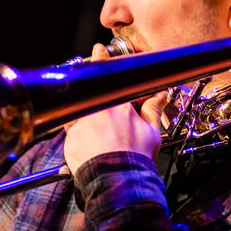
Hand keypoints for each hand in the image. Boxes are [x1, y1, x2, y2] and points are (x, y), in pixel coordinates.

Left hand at [63, 44, 166, 175]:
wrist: (117, 180)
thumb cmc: (134, 158)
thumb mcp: (152, 132)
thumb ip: (153, 109)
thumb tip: (160, 94)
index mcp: (118, 104)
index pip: (109, 74)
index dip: (102, 59)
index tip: (99, 50)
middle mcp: (97, 109)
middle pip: (93, 90)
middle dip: (96, 92)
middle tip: (102, 103)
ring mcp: (81, 121)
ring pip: (81, 109)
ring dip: (87, 114)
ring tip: (100, 132)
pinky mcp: (70, 136)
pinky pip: (72, 128)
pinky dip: (78, 132)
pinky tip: (90, 143)